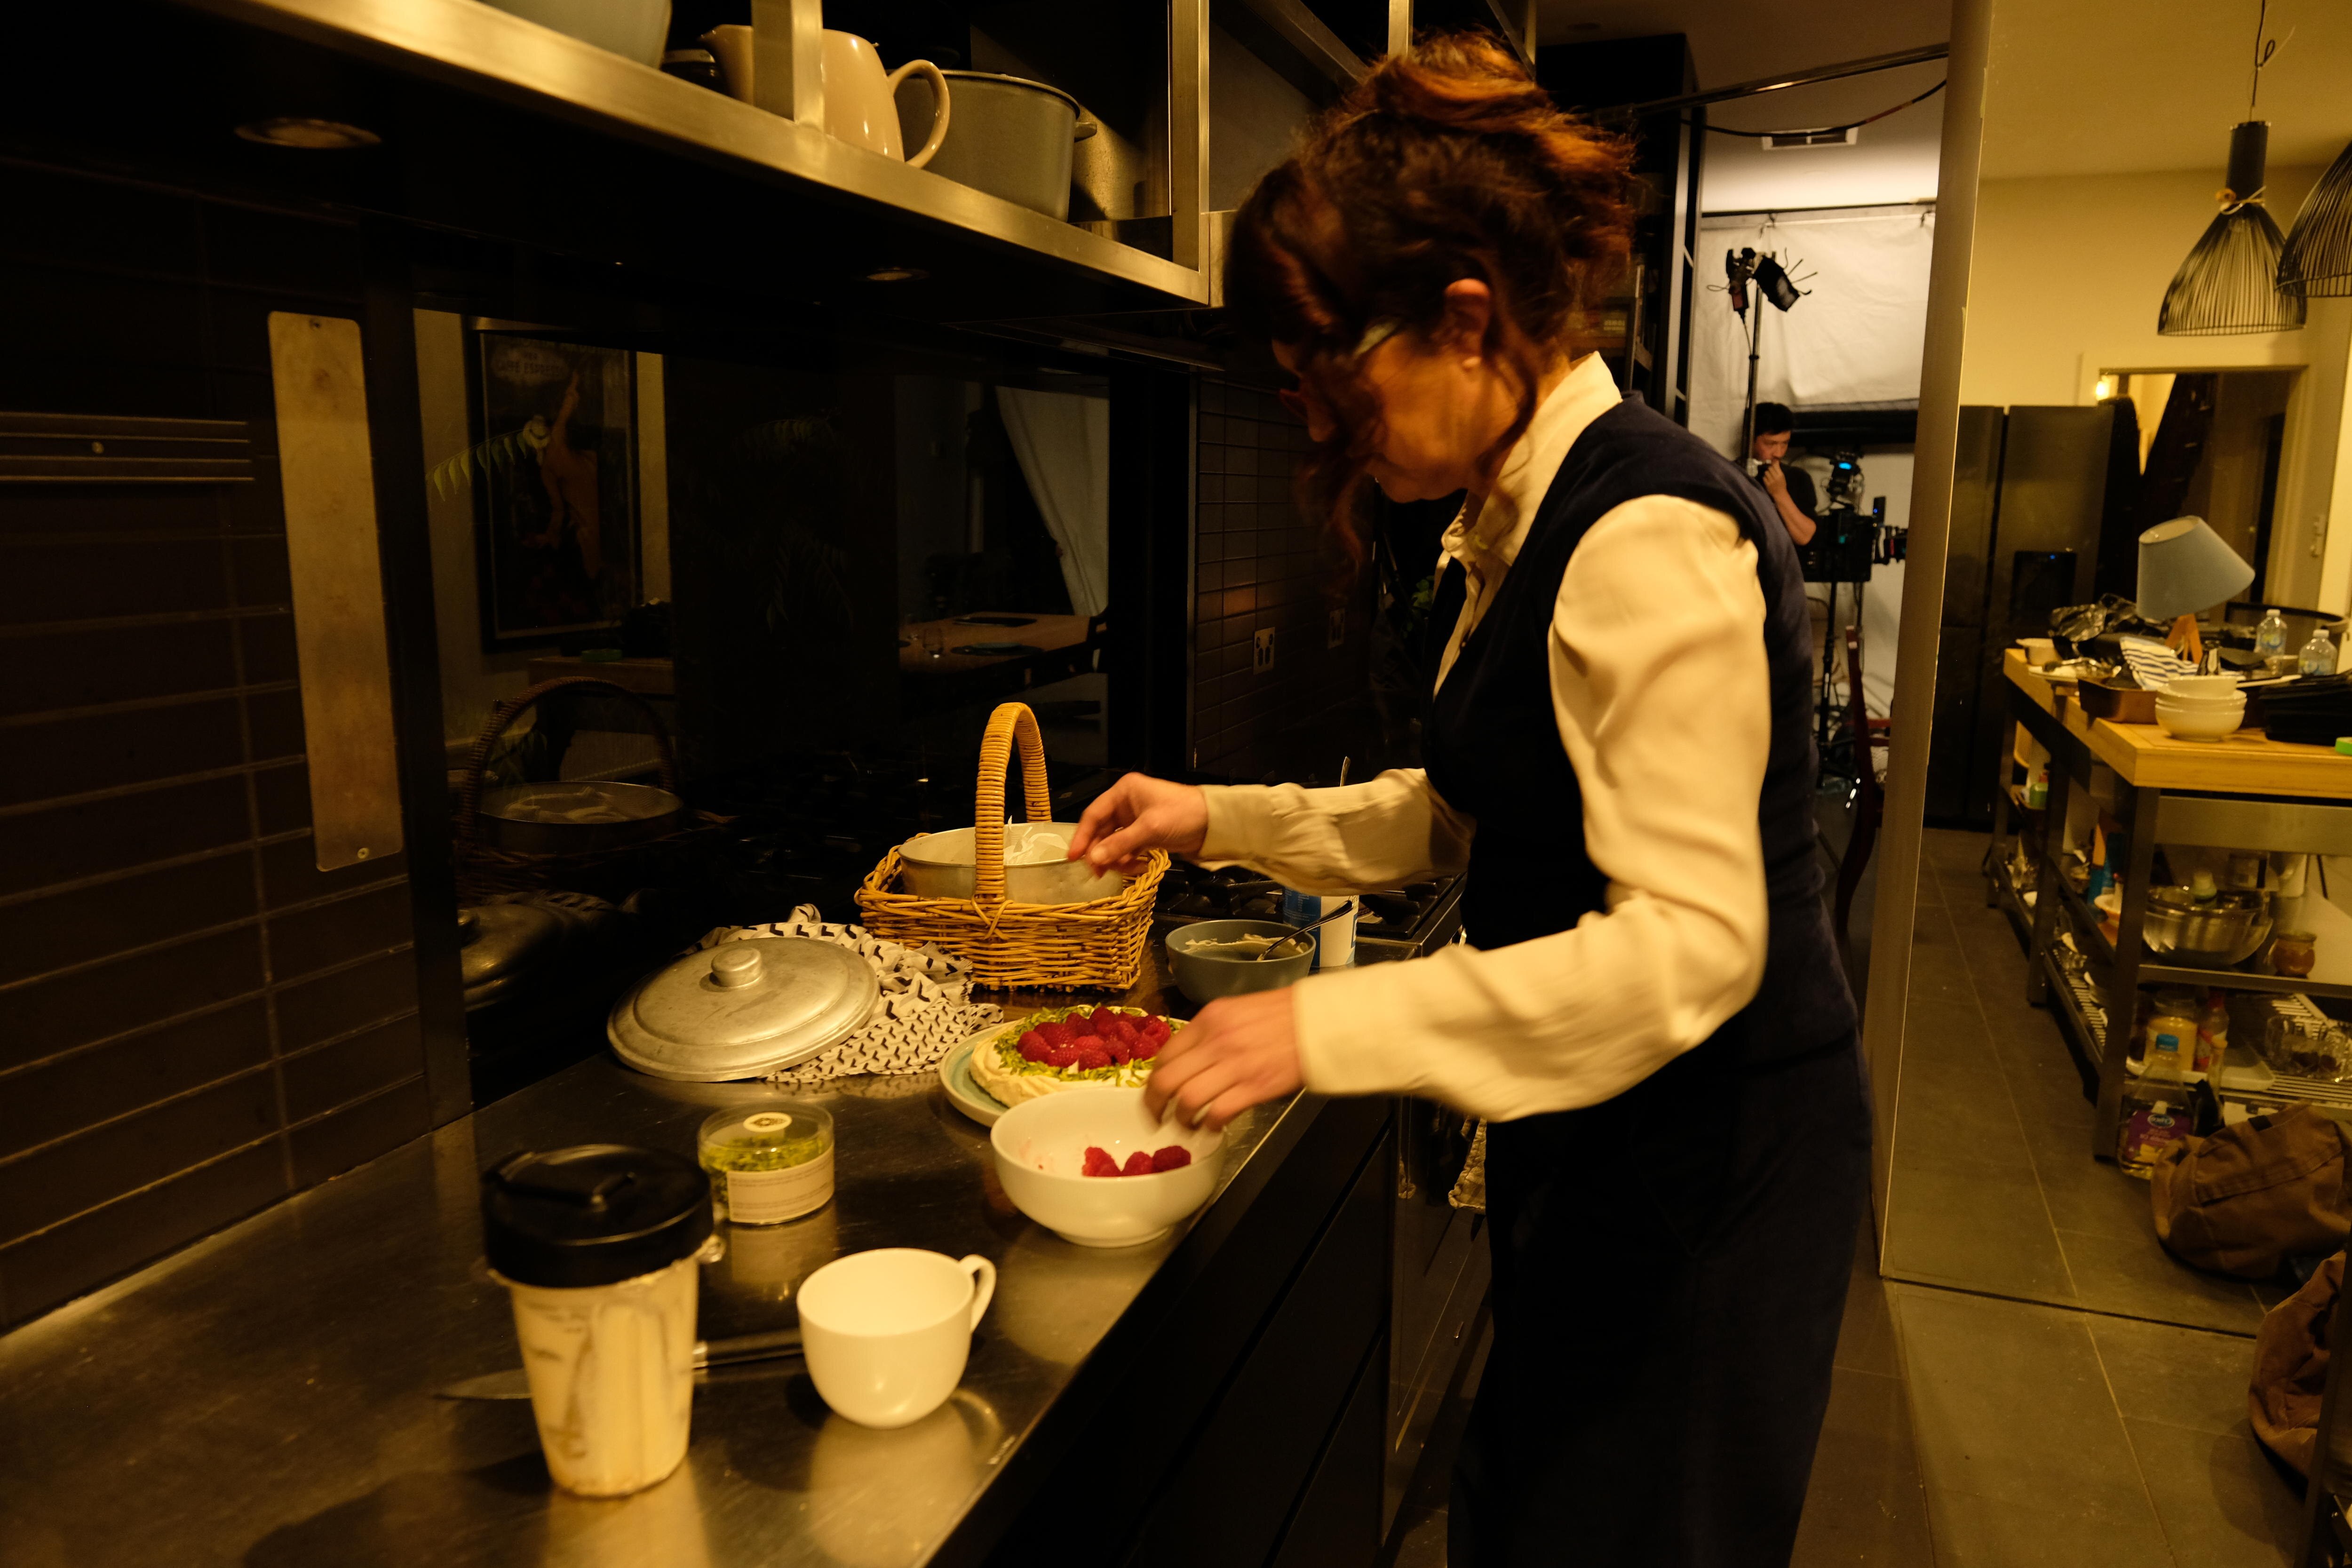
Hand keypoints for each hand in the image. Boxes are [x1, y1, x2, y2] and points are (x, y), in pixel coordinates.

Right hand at [1068, 772, 1207, 873]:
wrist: (1214, 823)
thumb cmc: (1182, 815)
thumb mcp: (1149, 829)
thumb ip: (1120, 844)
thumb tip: (1093, 859)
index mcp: (1124, 792)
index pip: (1094, 814)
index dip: (1082, 836)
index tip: (1073, 857)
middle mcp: (1126, 803)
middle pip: (1102, 830)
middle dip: (1100, 851)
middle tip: (1096, 872)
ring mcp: (1135, 819)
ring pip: (1114, 841)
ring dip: (1114, 858)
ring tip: (1119, 871)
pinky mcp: (1145, 833)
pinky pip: (1127, 848)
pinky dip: (1128, 859)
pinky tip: (1136, 867)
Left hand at [1144, 990, 1302, 1131]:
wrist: (1319, 1020)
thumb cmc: (1282, 1016)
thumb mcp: (1236, 1011)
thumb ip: (1210, 1033)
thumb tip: (1188, 1062)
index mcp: (1208, 1020)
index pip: (1165, 1055)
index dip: (1154, 1081)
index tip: (1155, 1095)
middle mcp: (1215, 1040)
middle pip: (1166, 1080)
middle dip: (1155, 1106)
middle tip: (1157, 1118)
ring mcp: (1235, 1064)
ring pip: (1187, 1099)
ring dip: (1182, 1119)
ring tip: (1187, 1126)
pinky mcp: (1255, 1086)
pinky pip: (1219, 1112)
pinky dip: (1210, 1125)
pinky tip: (1213, 1127)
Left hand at [1760, 459, 1788, 499]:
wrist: (1779, 493)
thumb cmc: (1782, 484)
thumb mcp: (1782, 476)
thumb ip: (1778, 470)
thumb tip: (1775, 462)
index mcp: (1780, 475)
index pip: (1775, 466)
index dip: (1773, 463)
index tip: (1773, 462)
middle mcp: (1775, 477)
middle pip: (1770, 468)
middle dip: (1770, 468)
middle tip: (1770, 470)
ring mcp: (1771, 481)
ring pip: (1766, 472)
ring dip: (1767, 473)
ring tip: (1769, 475)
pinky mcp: (1767, 484)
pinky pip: (1764, 477)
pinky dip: (1765, 477)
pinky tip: (1767, 479)